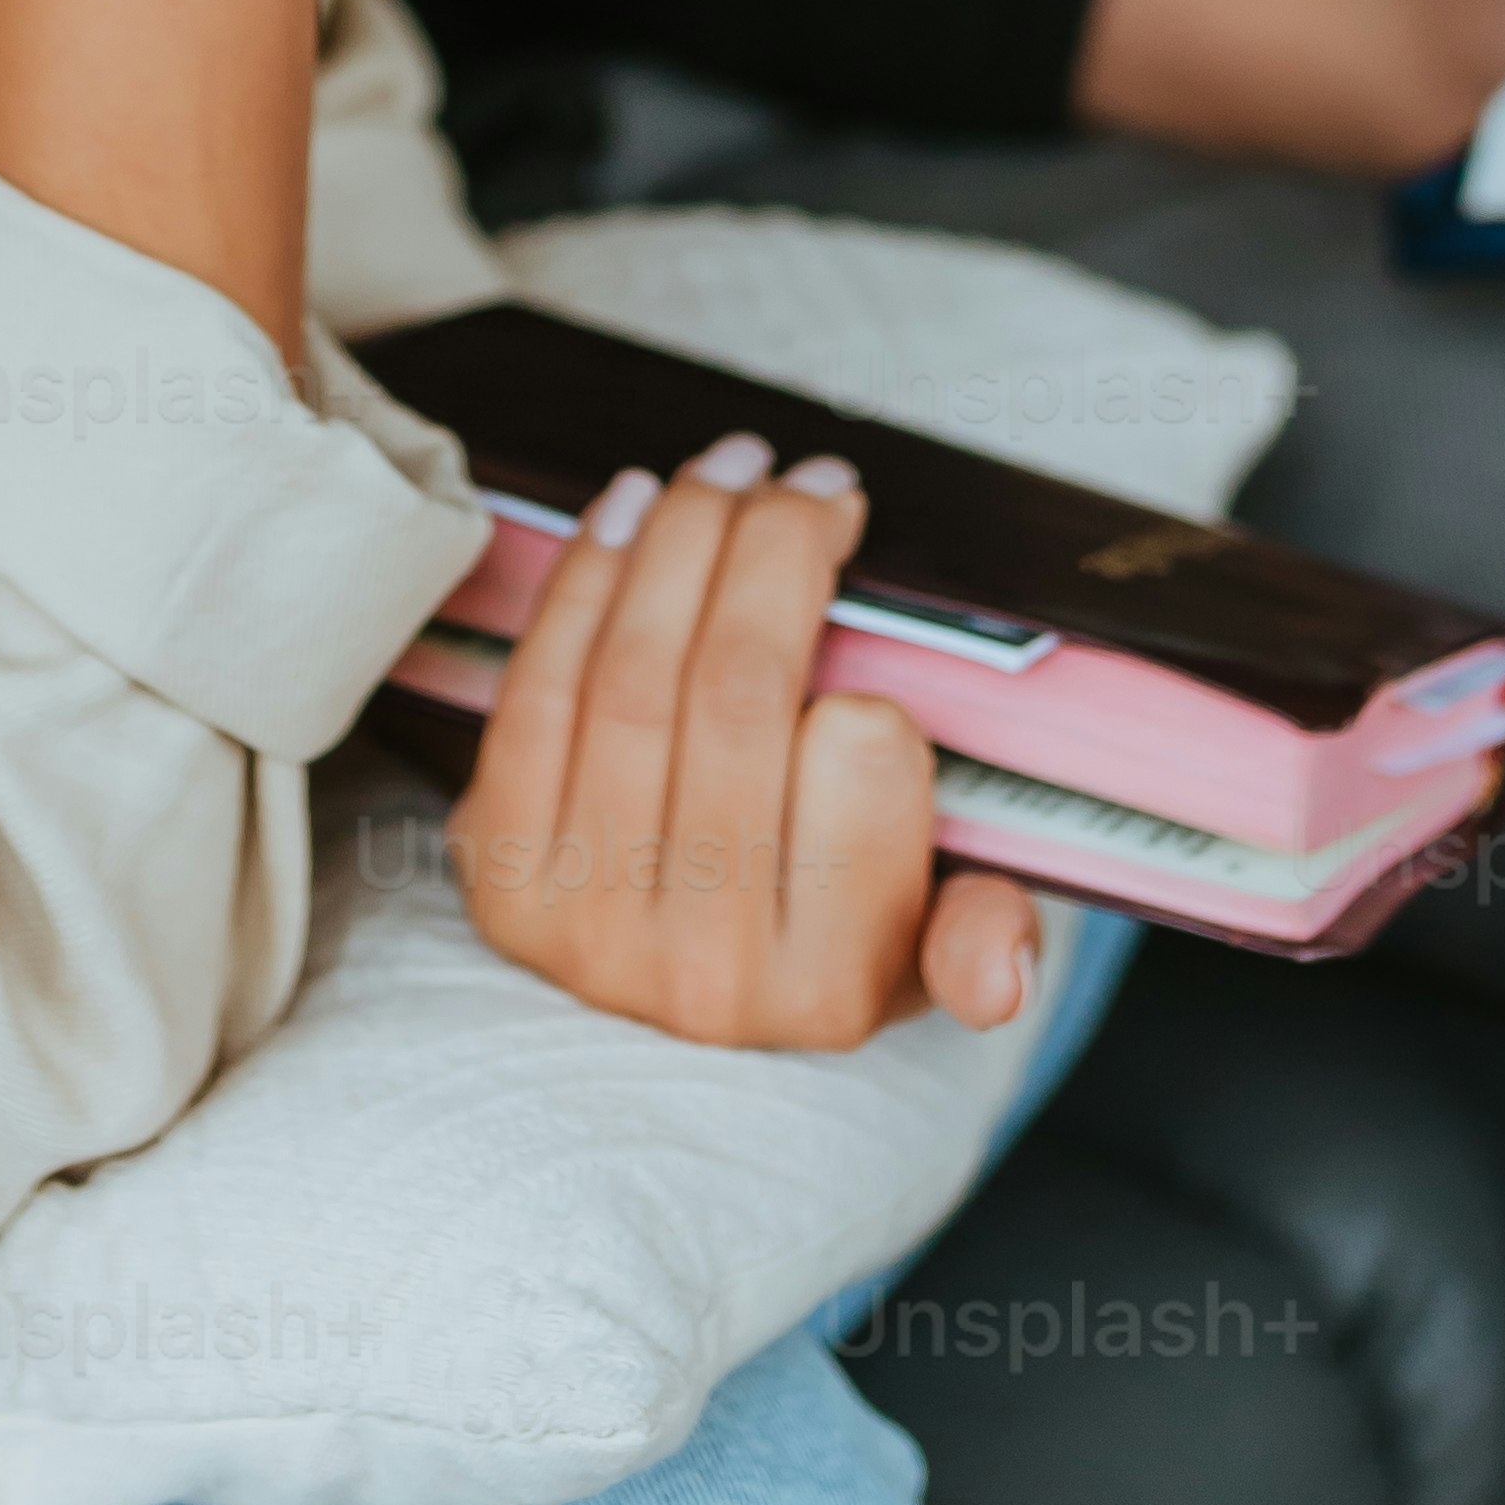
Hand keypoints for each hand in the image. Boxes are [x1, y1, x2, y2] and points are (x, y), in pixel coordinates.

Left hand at [451, 433, 1043, 1049]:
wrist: (657, 1034)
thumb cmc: (817, 946)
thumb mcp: (924, 957)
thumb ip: (979, 940)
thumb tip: (1004, 964)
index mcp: (829, 987)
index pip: (864, 769)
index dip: (866, 667)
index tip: (872, 612)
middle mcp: (700, 969)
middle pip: (737, 691)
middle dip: (774, 545)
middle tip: (809, 478)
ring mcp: (583, 918)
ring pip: (634, 672)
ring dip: (683, 537)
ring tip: (731, 470)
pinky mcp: (500, 869)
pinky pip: (542, 687)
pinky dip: (589, 577)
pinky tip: (635, 509)